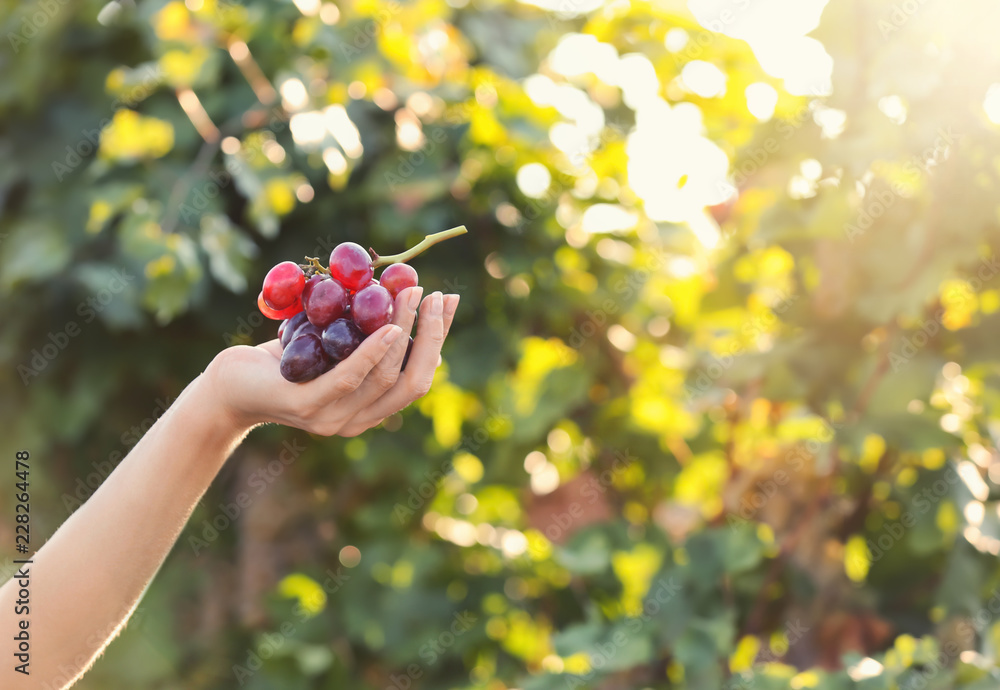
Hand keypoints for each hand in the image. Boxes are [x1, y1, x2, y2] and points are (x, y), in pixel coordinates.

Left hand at [206, 288, 458, 435]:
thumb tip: (398, 291)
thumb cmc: (281, 362)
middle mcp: (357, 421)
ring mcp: (332, 419)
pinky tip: (389, 329)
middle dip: (431, 336)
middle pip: (412, 381)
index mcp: (369, 410)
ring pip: (385, 376)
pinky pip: (349, 378)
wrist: (227, 387)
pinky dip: (373, 353)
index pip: (418, 378)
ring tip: (409, 294)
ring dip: (404, 331)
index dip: (438, 340)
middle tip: (434, 295)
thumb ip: (361, 335)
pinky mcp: (307, 406)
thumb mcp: (330, 346)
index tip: (447, 302)